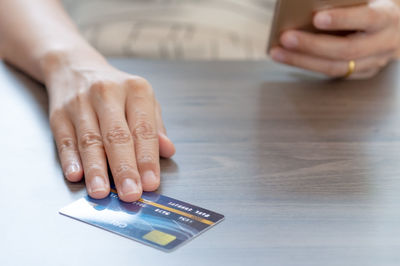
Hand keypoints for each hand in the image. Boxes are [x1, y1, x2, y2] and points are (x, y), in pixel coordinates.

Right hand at [45, 56, 174, 201]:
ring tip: (101, 192)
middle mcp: (108, 93)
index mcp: (136, 90)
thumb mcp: (142, 99)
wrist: (75, 66)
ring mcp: (81, 103)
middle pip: (117, 136)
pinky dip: (70, 159)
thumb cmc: (116, 88)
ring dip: (96, 169)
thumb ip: (155, 127)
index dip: (147, 159)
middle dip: (124, 168)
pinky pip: (65, 139)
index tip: (151, 183)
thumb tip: (168, 151)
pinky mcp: (59, 114)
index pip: (144, 129)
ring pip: (90, 140)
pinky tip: (76, 175)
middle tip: (130, 193)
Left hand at [270, 0, 399, 78]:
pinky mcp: (362, 73)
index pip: (367, 18)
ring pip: (336, 67)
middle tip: (285, 37)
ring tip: (277, 52)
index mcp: (388, 17)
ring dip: (303, 61)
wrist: (399, 27)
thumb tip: (310, 1)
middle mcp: (384, 43)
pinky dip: (308, 65)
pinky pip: (332, 73)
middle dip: (312, 45)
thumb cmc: (374, 6)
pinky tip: (289, 58)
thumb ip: (346, 1)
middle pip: (346, 50)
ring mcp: (374, 62)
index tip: (316, 18)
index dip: (342, 19)